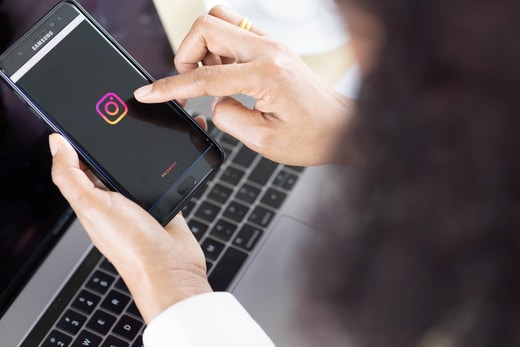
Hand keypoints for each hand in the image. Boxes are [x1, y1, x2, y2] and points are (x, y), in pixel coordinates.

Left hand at [49, 133, 211, 323]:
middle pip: (111, 162)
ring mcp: (140, 201)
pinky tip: (171, 156)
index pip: (79, 164)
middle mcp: (114, 199)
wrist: (171, 266)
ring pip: (138, 168)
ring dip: (144, 154)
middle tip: (122, 117)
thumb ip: (71, 175)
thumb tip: (55, 143)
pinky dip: (168, 166)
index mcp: (91, 198)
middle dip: (115, 143)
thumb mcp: (92, 206)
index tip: (86, 118)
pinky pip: (164, 176)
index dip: (78, 142)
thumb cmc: (132, 247)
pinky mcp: (164, 201)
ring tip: (146, 135)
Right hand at [134, 5, 351, 165]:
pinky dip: (220, 47)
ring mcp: (272, 44)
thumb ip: (228, 118)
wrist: (343, 128)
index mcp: (266, 75)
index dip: (170, 87)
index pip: (204, 76)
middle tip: (189, 84)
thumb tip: (212, 102)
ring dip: (203, 47)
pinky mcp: (273, 46)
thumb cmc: (313, 137)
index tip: (148, 94)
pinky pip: (235, 30)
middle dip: (185, 54)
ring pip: (220, 20)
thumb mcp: (264, 140)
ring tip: (211, 79)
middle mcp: (269, 50)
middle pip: (207, 26)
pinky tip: (226, 73)